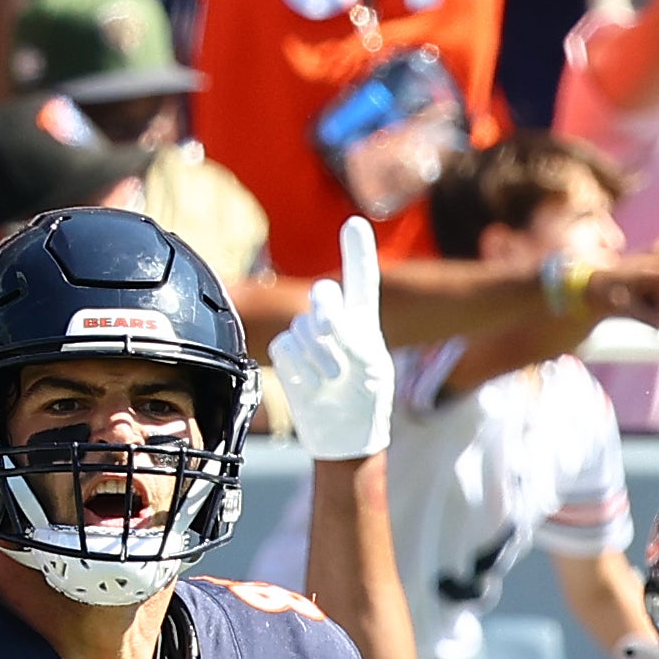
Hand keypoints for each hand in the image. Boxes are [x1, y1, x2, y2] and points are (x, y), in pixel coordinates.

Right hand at [270, 216, 395, 459]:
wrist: (343, 436)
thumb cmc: (366, 401)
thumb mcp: (372, 370)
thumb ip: (352, 338)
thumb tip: (323, 319)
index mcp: (363, 319)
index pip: (360, 278)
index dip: (357, 251)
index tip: (355, 223)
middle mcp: (333, 320)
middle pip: (323, 296)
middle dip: (329, 318)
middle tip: (338, 349)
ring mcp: (307, 335)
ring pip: (303, 328)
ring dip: (320, 358)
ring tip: (334, 381)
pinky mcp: (287, 353)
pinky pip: (286, 349)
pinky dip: (300, 370)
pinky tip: (313, 386)